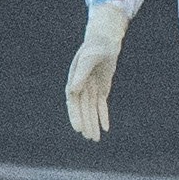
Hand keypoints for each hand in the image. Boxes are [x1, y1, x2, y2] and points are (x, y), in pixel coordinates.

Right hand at [63, 1, 128, 143]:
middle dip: (86, 123)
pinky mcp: (101, 88)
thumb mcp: (90, 59)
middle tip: (90, 138)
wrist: (106, 40)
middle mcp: (81, 87)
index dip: (75, 116)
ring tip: (96, 138)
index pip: (73, 103)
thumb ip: (82, 74)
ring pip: (92, 110)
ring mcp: (91, 89)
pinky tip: (106, 127)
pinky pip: (102, 105)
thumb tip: (72, 90)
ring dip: (94, 123)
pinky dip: (103, 115)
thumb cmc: (95, 47)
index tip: (78, 129)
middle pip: (83, 109)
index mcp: (74, 81)